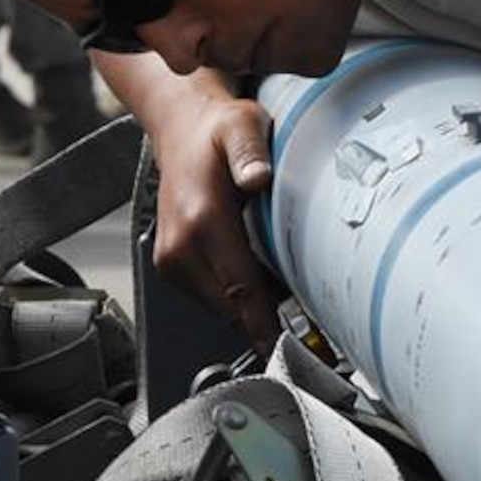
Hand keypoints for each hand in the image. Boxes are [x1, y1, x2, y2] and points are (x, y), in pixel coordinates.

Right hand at [148, 84, 283, 352]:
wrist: (181, 129)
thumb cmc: (216, 131)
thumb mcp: (241, 126)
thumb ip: (250, 152)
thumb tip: (257, 176)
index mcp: (201, 221)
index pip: (239, 289)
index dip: (265, 325)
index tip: (288, 353)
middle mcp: (180, 247)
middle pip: (231, 308)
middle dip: (266, 319)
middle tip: (308, 316)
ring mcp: (171, 259)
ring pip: (221, 306)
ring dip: (251, 306)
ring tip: (281, 280)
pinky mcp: (171, 266)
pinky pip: (212, 295)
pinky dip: (236, 294)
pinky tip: (255, 269)